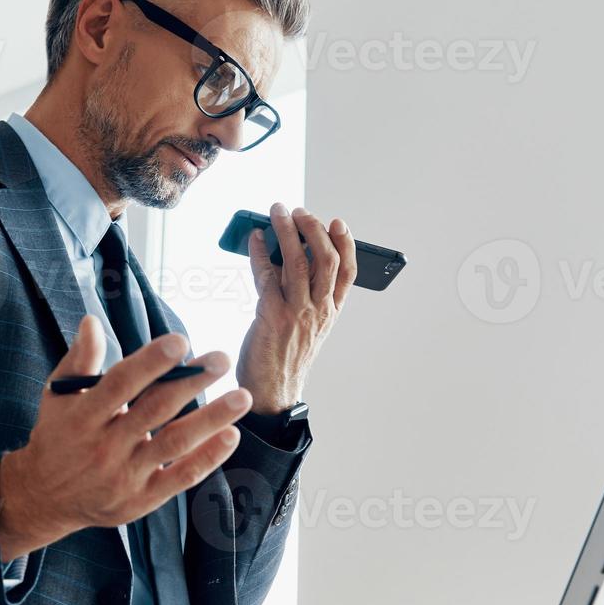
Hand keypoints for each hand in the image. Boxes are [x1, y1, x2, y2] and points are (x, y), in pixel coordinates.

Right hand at [0, 315, 252, 560]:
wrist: (44, 498)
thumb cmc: (57, 436)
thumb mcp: (58, 396)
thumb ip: (79, 360)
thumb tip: (93, 321)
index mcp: (84, 416)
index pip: (120, 384)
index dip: (151, 361)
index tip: (181, 341)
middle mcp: (105, 446)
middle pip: (155, 409)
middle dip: (191, 381)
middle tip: (222, 358)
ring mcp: (125, 475)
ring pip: (174, 443)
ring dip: (211, 418)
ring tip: (241, 396)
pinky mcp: (142, 500)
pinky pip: (180, 477)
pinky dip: (207, 458)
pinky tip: (231, 435)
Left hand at [237, 202, 357, 415]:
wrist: (272, 393)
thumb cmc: (286, 360)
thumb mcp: (308, 328)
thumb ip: (306, 296)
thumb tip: (288, 256)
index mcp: (330, 313)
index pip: (348, 272)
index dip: (347, 244)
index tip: (338, 223)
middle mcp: (318, 310)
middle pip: (326, 259)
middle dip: (314, 229)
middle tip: (300, 212)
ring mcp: (297, 312)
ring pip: (297, 261)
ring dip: (288, 231)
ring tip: (278, 212)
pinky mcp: (272, 315)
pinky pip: (266, 274)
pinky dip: (259, 252)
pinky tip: (255, 239)